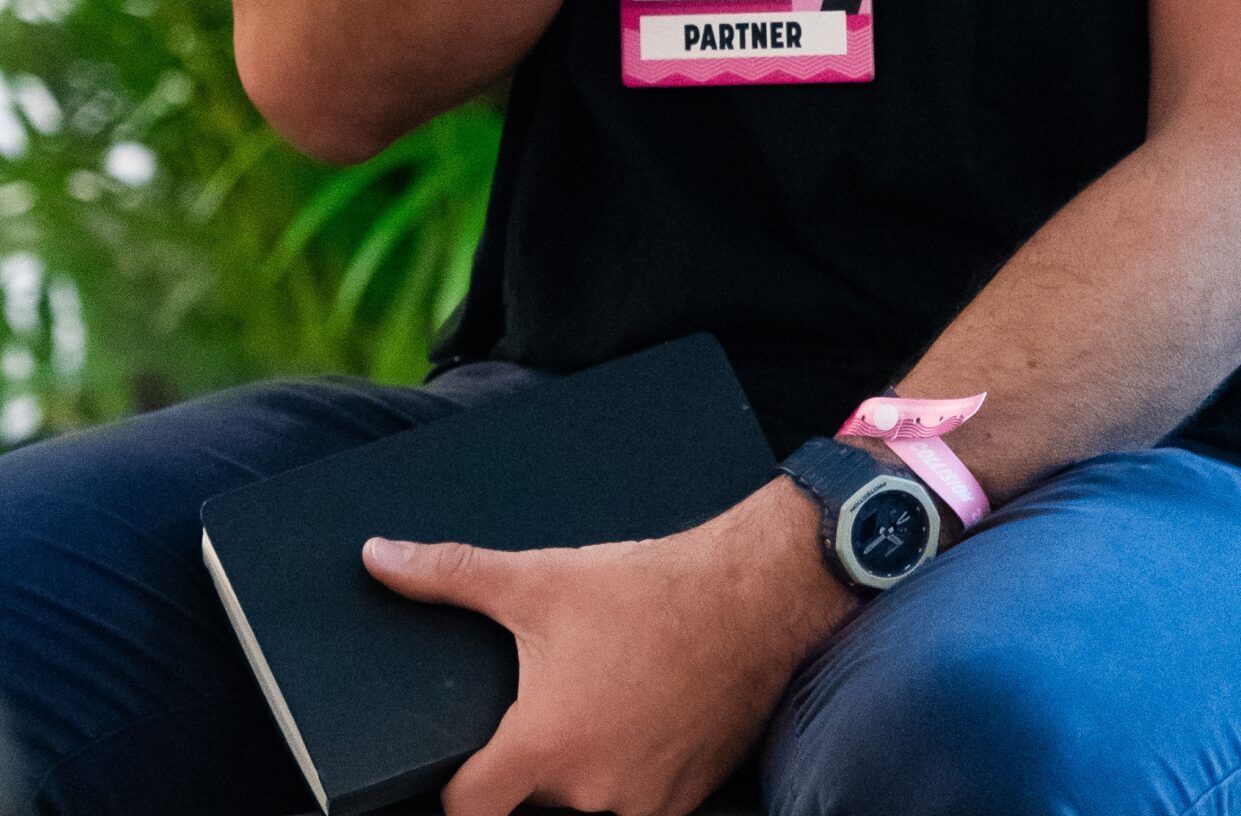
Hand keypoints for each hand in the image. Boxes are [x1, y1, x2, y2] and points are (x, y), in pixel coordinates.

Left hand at [362, 477, 855, 815]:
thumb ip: (449, 575)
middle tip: (553, 704)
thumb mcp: (540, 578)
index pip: (465, 809)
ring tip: (599, 705)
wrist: (753, 595)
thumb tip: (377, 559)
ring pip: (586, 806)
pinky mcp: (687, 800)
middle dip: (529, 766)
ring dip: (581, 770)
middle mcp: (590, 793)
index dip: (455, 788)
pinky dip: (631, 773)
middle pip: (530, 805)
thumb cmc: (646, 589)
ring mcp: (643, 803)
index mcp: (543, 747)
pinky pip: (639, 805)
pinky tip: (639, 719)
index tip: (464, 766)